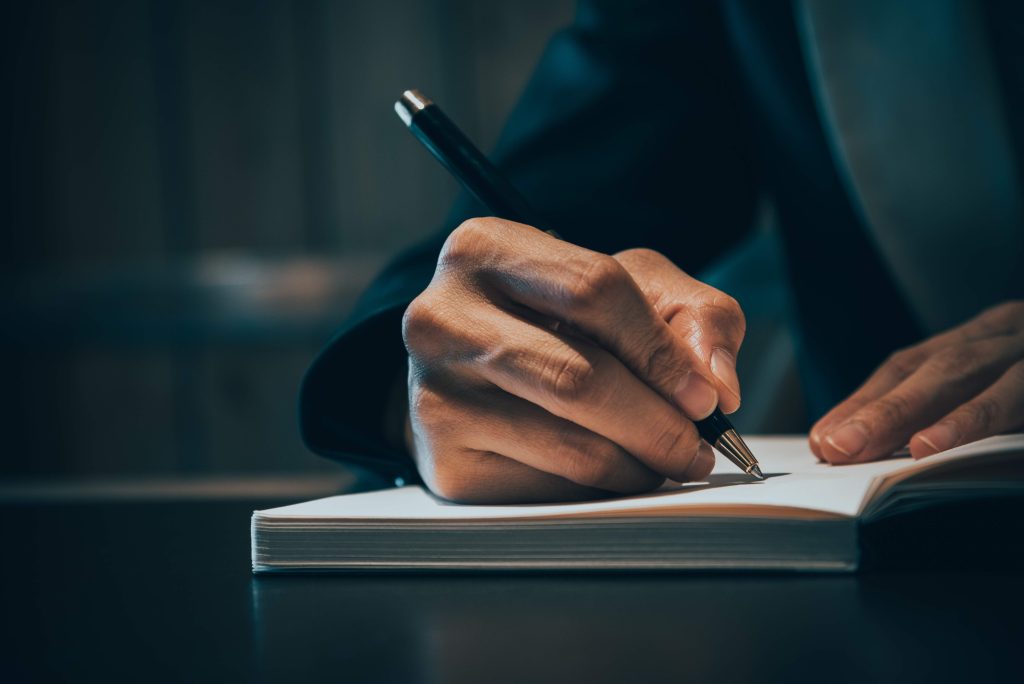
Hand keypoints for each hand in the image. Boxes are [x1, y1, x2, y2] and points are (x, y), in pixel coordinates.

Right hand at [401, 218, 744, 502]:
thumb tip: (717, 384)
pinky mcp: (442, 460)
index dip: (662, 350)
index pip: (592, 291)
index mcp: (484, 250)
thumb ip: (694, 315)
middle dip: (657, 423)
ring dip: (637, 463)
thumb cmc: (556, 319)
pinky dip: (597, 487)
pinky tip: (610, 469)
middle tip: (697, 447)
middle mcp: (441, 317)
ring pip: (567, 443)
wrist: (472, 369)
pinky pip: (546, 487)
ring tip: (664, 459)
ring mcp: (433, 392)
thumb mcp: (630, 286)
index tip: (706, 396)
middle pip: (577, 378)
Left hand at [811, 301, 1023, 462]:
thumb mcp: (1005, 387)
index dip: (864, 401)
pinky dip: (969, 420)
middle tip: (831, 448)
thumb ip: (954, 407)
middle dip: (876, 410)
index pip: (910, 367)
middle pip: (929, 369)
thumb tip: (879, 446)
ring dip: (906, 413)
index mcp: (983, 339)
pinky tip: (931, 444)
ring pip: (962, 371)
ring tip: (862, 447)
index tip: (823, 438)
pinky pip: (1014, 393)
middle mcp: (1002, 336)